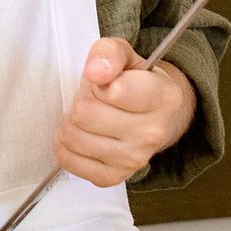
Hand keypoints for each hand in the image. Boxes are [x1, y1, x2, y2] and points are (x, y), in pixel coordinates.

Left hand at [50, 40, 195, 188]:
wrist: (145, 114)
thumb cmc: (130, 80)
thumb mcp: (122, 54)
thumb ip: (108, 53)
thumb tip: (96, 72)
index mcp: (165, 97)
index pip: (114, 91)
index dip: (97, 81)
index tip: (104, 82)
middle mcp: (155, 133)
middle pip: (84, 113)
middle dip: (81, 100)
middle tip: (94, 99)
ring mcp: (135, 159)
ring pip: (73, 136)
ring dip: (71, 121)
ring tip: (89, 115)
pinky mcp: (114, 176)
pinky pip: (68, 160)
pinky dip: (65, 145)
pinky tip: (82, 134)